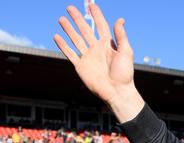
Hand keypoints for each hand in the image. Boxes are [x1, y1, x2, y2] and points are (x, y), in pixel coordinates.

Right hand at [54, 4, 143, 121]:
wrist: (117, 91)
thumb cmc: (125, 74)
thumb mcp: (126, 52)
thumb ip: (121, 36)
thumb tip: (120, 19)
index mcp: (108, 44)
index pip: (101, 26)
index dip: (96, 15)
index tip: (91, 5)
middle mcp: (97, 49)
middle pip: (85, 30)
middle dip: (78, 19)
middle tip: (70, 7)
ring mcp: (88, 57)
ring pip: (76, 39)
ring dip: (69, 29)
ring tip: (62, 19)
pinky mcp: (81, 66)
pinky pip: (70, 53)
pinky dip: (63, 45)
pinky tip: (57, 37)